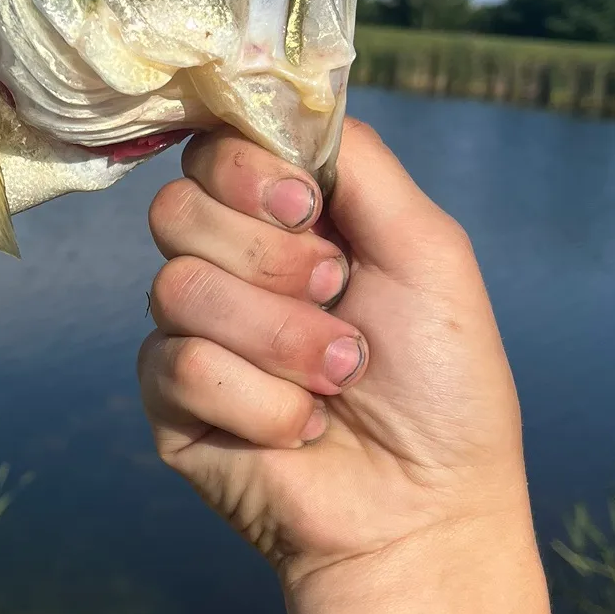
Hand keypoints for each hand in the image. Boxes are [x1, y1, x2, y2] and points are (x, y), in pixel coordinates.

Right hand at [137, 119, 528, 587]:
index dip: (247, 171)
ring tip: (338, 381)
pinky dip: (258, 402)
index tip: (307, 209)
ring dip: (278, 339)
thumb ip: (358, 163)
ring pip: (175, 289)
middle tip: (338, 299)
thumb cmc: (444, 385)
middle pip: (178, 209)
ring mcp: (193, 338)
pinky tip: (300, 431)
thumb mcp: (427, 249)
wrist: (424, 509)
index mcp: (286, 225)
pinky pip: (178, 368)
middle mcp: (231, 271)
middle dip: (270, 261)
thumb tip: (283, 105)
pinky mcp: (170, 406)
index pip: (214, 152)